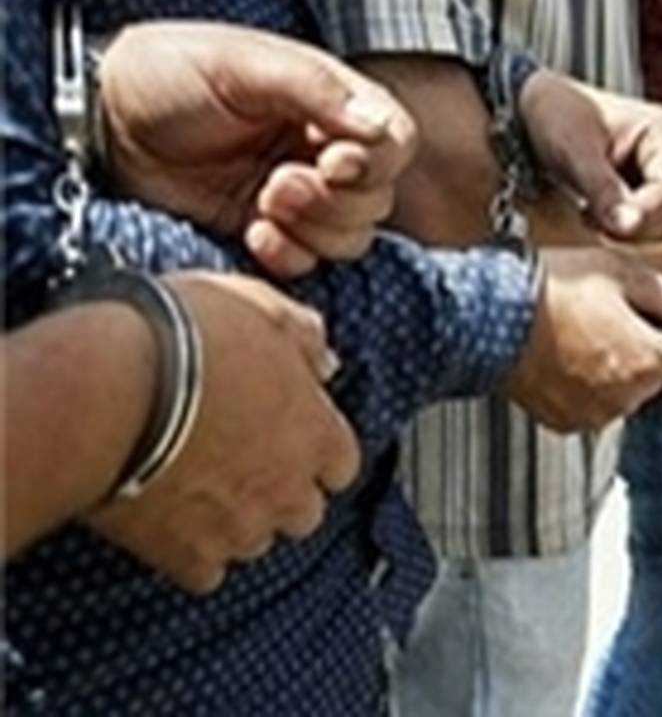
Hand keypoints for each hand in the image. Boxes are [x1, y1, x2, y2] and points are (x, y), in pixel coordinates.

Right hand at [84, 272, 358, 593]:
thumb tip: (324, 358)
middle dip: (279, 490)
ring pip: (256, 540)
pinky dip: (189, 550)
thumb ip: (302, 336)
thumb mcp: (257, 305)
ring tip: (193, 483)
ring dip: (236, 519)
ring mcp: (240, 529)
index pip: (341, 462)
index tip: (285, 433)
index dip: (312, 448)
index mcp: (316, 433)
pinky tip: (165, 516)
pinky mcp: (186, 557)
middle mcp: (289, 490)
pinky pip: (204, 570)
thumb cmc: (181, 339)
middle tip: (236, 458)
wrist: (105, 392)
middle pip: (303, 510)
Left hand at [100, 21, 416, 276]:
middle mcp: (321, 152)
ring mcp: (297, 197)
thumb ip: (316, 88)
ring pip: (351, 236)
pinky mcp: (265, 233)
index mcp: (328, 104)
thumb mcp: (241, 63)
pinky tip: (252, 231)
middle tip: (279, 183)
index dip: (377, 162)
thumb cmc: (166, 74)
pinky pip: (308, 263)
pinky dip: (289, 254)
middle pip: (378, 198)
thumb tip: (381, 130)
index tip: (335, 161)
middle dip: (335, 200)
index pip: (394, 143)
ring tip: (263, 202)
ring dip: (315, 228)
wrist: (101, 121)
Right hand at [503, 248, 661, 430]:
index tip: (650, 313)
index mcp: (648, 360)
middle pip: (654, 375)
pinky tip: (561, 356)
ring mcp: (593, 413)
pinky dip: (581, 388)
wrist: (488, 314)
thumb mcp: (618, 270)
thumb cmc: (549, 289)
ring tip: (578, 334)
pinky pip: (588, 406)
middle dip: (640, 349)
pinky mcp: (563, 421)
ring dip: (611, 370)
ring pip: (621, 393)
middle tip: (606, 316)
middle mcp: (626, 396)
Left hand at [519, 70, 661, 238]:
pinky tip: (598, 218)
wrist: (541, 112)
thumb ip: (603, 188)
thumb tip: (630, 225)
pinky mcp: (653, 193)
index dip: (642, 217)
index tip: (603, 227)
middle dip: (634, 227)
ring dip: (630, 233)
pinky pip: (655, 226)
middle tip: (588, 216)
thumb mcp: (575, 151)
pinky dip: (627, 232)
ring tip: (590, 214)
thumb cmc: (557, 117)